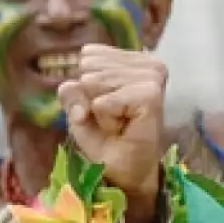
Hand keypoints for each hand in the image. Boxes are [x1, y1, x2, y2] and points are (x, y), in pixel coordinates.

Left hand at [59, 45, 167, 222]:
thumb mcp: (78, 106)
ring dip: (98, 110)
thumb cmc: (103, 136)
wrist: (120, 168)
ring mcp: (152, 76)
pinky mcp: (150, 93)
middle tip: (111, 117)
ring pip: (95, 82)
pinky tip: (121, 126)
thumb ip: (71, 89)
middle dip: (90, 98)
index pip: (89, 54)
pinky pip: (103, 101)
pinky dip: (104, 118)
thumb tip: (75, 83)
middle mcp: (147, 62)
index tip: (104, 104)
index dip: (84, 85)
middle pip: (89, 68)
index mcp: (132, 59)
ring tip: (116, 122)